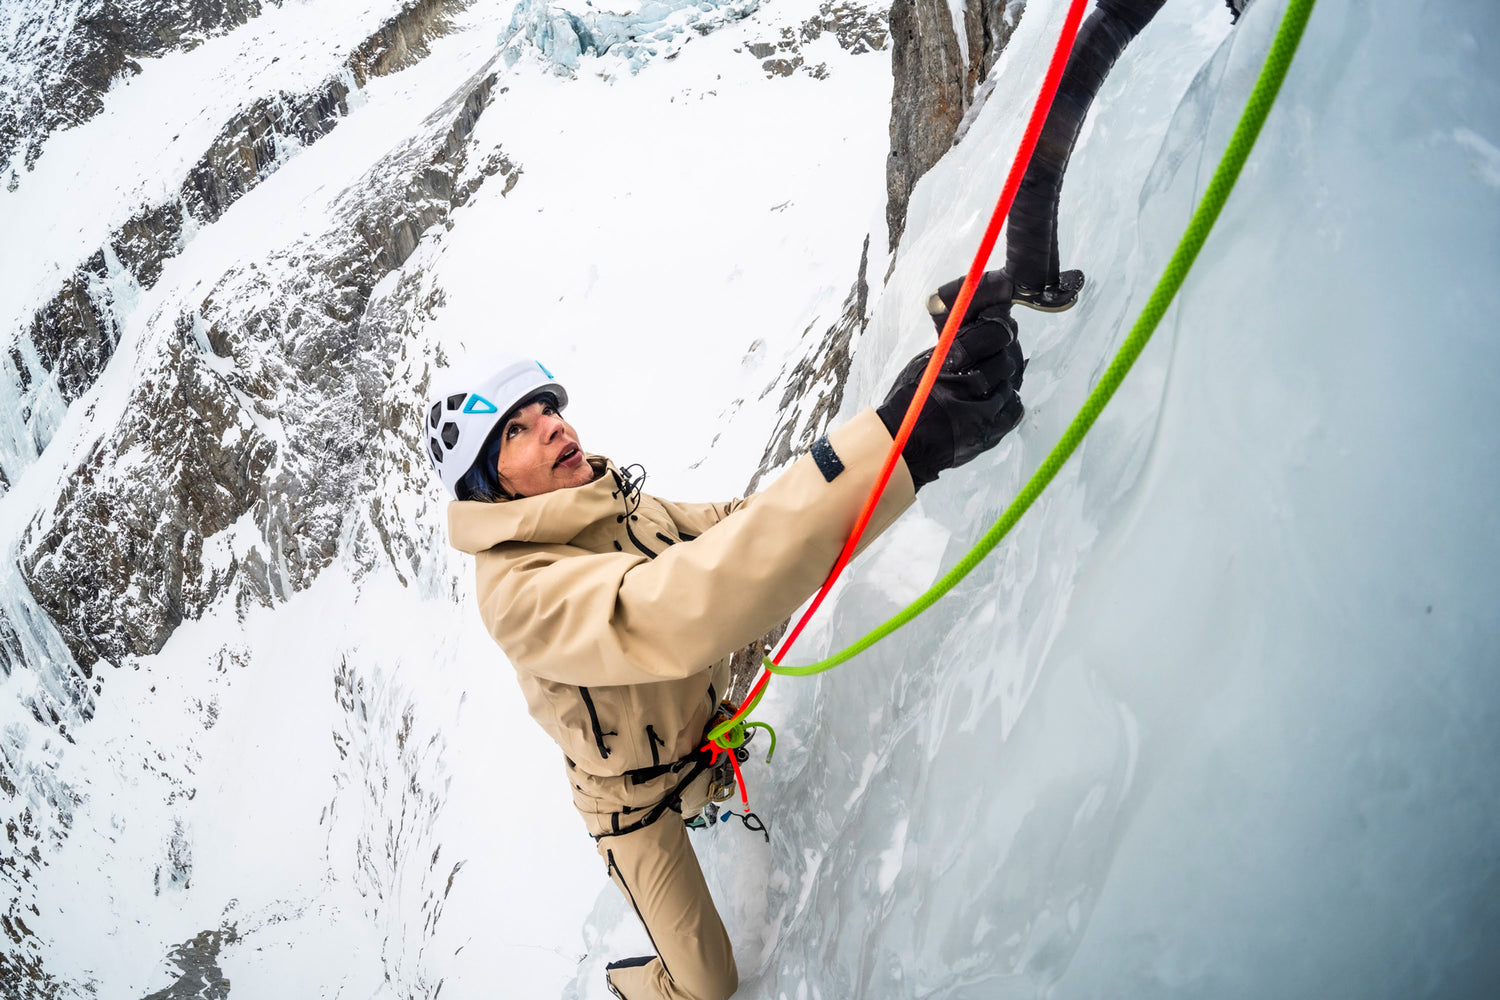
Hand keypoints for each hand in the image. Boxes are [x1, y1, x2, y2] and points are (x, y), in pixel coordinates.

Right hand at [878, 273, 1025, 489]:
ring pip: (1011, 384)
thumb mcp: (923, 364)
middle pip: (1005, 360)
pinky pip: (1014, 409)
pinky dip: (1007, 400)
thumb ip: (953, 345)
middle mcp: (966, 388)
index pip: (993, 334)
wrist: (903, 445)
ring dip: (1003, 379)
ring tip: (989, 380)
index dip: (1000, 328)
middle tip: (997, 353)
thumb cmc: (909, 401)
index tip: (1000, 328)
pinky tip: (994, 398)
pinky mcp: (988, 434)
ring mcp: (980, 415)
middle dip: (1003, 354)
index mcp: (948, 364)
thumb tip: (982, 322)